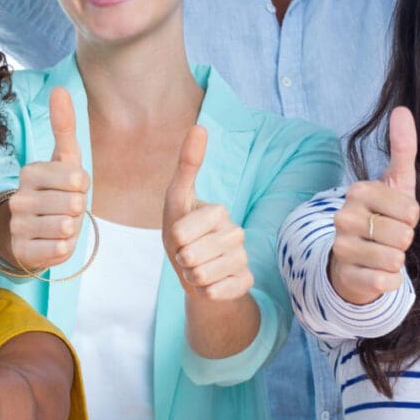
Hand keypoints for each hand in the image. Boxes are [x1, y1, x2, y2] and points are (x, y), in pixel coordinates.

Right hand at [8, 88, 88, 271]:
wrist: (32, 233)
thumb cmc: (56, 192)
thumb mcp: (64, 159)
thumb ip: (64, 126)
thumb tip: (59, 88)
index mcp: (30, 172)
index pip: (76, 179)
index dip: (82, 187)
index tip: (70, 189)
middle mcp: (19, 198)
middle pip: (74, 204)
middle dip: (78, 211)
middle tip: (66, 210)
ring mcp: (18, 225)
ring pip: (66, 227)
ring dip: (72, 229)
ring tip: (61, 225)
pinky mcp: (22, 251)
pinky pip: (59, 250)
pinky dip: (65, 248)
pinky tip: (54, 241)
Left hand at [162, 126, 251, 300]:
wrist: (198, 272)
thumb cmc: (182, 232)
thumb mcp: (176, 199)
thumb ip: (187, 164)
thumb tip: (200, 126)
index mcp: (219, 211)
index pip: (180, 233)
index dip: (173, 240)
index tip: (180, 236)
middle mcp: (237, 232)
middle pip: (190, 256)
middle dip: (180, 260)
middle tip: (187, 255)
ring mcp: (243, 258)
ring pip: (201, 276)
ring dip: (190, 277)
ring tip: (196, 268)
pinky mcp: (246, 281)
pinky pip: (215, 293)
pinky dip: (204, 292)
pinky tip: (210, 283)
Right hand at [330, 107, 418, 305]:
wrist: (355, 259)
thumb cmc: (382, 217)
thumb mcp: (397, 183)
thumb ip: (402, 147)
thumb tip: (402, 109)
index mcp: (358, 191)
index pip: (411, 209)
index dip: (411, 217)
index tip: (396, 216)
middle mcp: (343, 216)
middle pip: (404, 235)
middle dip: (404, 240)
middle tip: (387, 236)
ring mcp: (341, 247)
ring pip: (395, 259)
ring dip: (397, 260)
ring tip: (381, 253)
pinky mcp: (346, 276)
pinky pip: (386, 281)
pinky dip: (389, 280)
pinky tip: (375, 271)